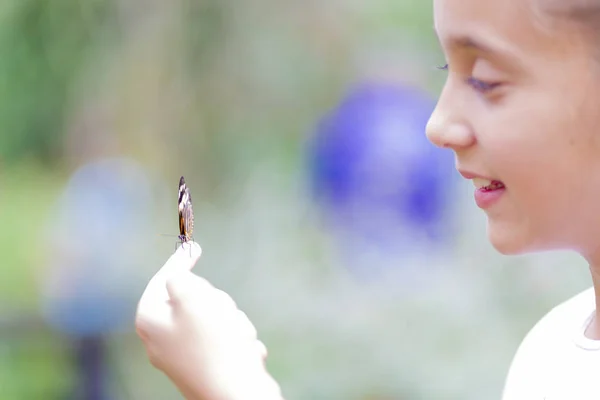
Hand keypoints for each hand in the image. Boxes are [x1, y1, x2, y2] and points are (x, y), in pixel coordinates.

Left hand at [135, 242, 282, 399]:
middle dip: (214, 299)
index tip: (194, 245)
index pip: (163, 279)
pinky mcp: (203, 366)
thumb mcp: (191, 298)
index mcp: (149, 319)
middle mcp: (159, 338)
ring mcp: (181, 355)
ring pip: (213, 317)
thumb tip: (176, 269)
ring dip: (230, 320)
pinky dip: (235, 339)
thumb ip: (179, 276)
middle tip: (223, 311)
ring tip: (235, 336)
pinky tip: (241, 351)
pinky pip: (223, 339)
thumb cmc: (213, 344)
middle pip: (191, 298)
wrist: (237, 394)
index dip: (180, 261)